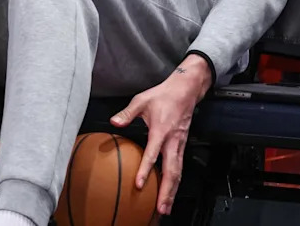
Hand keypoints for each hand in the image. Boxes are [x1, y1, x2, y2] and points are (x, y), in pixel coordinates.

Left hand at [110, 55, 212, 216]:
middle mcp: (172, 141)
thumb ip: (127, 113)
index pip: (153, 154)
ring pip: (178, 173)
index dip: (146, 169)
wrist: (185, 90)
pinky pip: (180, 168)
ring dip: (172, 191)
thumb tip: (114, 122)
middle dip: (166, 191)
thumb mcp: (142, 100)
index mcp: (161, 130)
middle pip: (171, 171)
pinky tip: (170, 193)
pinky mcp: (182, 146)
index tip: (139, 184)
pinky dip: (176, 183)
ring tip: (166, 208)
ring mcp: (179, 145)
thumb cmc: (163, 95)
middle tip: (160, 208)